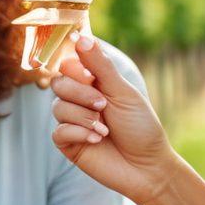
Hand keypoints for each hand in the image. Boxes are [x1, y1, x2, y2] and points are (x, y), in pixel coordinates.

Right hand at [51, 36, 177, 204]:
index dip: (75, 68)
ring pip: (58, 107)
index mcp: (93, 83)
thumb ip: (99, 66)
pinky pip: (58, 131)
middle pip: (58, 83)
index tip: (90, 76)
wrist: (147, 166)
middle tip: (103, 106)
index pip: (69, 64)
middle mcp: (79, 100)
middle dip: (80, 94)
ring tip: (105, 129)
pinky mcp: (67, 142)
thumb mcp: (122, 92)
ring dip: (84, 117)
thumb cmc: (140, 127)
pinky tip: (97, 140)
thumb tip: (80, 37)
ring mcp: (72, 121)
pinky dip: (79, 133)